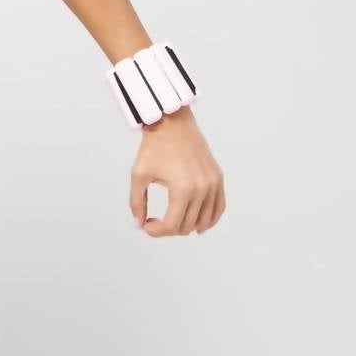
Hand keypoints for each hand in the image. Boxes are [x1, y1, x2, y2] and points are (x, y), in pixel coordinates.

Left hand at [129, 109, 225, 236]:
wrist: (172, 123)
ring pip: (204, 221)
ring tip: (172, 220)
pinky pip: (219, 208)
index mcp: (183, 189)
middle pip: (187, 226)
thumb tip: (139, 225)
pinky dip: (209, 219)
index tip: (145, 225)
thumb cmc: (153, 147)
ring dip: (186, 226)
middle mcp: (202, 189)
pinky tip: (197, 224)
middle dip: (168, 229)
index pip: (172, 226)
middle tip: (154, 220)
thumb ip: (137, 203)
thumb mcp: (138, 176)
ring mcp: (214, 184)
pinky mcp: (218, 178)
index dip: (156, 232)